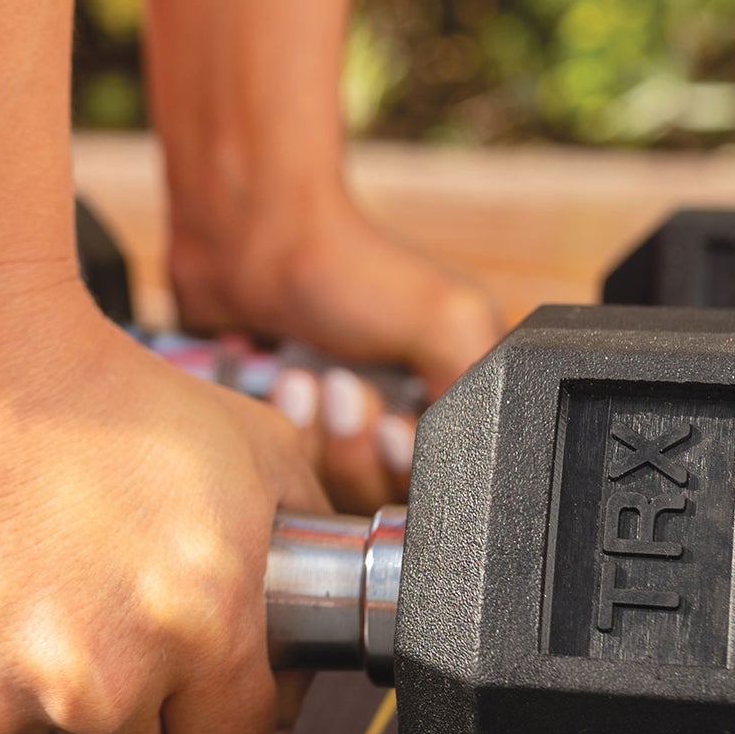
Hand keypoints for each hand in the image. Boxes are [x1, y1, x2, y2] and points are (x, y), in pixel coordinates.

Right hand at [0, 287, 328, 733]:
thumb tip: (317, 625)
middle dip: (126, 694)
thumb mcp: (254, 446)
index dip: (219, 710)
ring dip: (35, 679)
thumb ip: (306, 551)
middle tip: (97, 596)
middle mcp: (93, 675)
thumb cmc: (90, 384)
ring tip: (23, 569)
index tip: (195, 675)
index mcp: (196, 623)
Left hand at [171, 187, 499, 510]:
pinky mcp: (295, 430)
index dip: (413, 468)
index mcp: (460, 390)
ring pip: (336, 491)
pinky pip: (291, 475)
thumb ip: (484, 398)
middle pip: (389, 496)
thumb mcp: (448, 320)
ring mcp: (348, 426)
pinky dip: (287, 435)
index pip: (451, 482)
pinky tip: (284, 387)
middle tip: (341, 387)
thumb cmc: (347, 264)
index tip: (389, 429)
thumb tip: (484, 460)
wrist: (250, 237)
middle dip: (358, 447)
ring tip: (305, 380)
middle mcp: (407, 414)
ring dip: (318, 438)